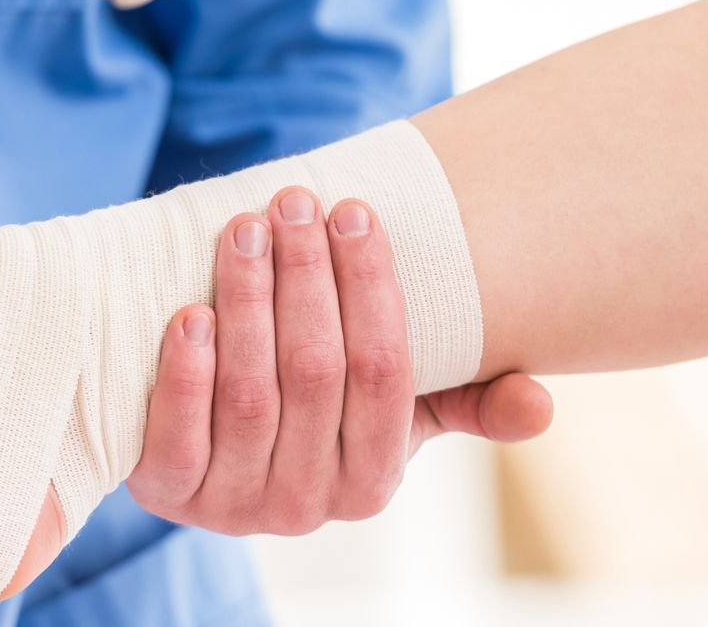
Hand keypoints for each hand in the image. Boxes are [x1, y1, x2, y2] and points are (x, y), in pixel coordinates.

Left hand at [128, 187, 551, 534]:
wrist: (210, 444)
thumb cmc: (321, 401)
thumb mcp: (399, 405)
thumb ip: (469, 400)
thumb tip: (540, 404)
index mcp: (373, 480)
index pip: (383, 372)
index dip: (371, 287)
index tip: (354, 211)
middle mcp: (307, 505)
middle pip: (315, 373)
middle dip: (307, 275)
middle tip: (295, 201)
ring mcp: (233, 506)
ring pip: (249, 395)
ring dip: (248, 301)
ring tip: (245, 228)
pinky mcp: (167, 495)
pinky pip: (177, 438)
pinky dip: (186, 371)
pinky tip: (191, 310)